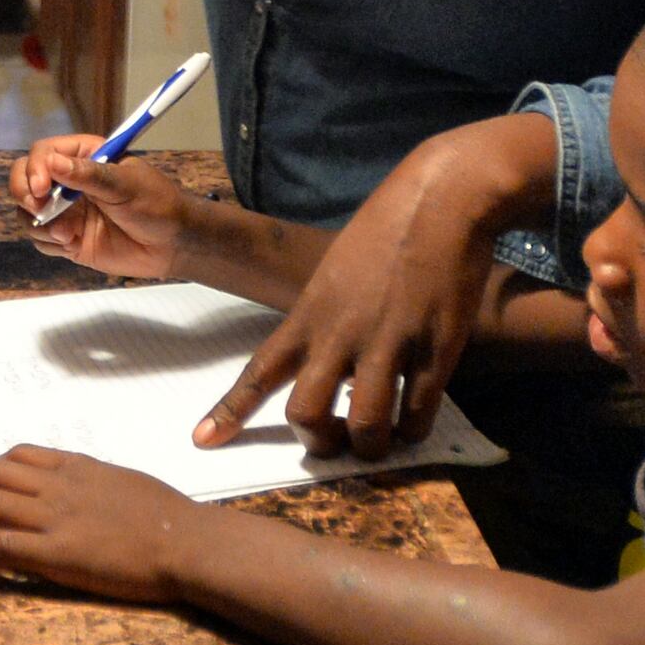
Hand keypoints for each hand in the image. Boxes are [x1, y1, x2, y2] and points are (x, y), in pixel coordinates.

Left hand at [0, 446, 203, 602]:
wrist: (187, 542)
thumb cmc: (170, 517)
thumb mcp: (125, 483)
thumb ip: (94, 483)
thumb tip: (78, 490)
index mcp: (77, 466)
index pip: (18, 455)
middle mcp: (58, 485)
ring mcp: (54, 517)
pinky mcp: (55, 553)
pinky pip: (0, 546)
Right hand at [12, 133, 192, 278]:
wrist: (173, 245)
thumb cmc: (156, 205)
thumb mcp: (126, 185)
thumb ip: (88, 175)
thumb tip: (51, 161)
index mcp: (84, 157)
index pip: (43, 153)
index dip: (35, 169)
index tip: (41, 189)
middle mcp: (69, 182)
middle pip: (24, 180)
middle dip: (25, 195)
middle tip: (39, 210)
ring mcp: (66, 212)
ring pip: (27, 213)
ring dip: (39, 224)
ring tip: (66, 235)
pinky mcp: (68, 239)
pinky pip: (41, 240)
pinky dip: (49, 243)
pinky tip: (72, 245)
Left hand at [197, 115, 562, 460]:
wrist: (441, 198)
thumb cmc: (386, 229)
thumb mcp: (334, 272)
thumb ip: (323, 319)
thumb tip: (327, 365)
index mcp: (309, 312)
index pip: (259, 370)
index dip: (229, 410)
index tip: (203, 441)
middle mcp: (340, 332)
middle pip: (306, 412)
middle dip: (317, 442)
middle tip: (334, 441)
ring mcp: (388, 342)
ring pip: (364, 425)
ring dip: (369, 447)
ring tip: (379, 442)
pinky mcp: (435, 349)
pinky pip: (417, 414)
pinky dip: (413, 431)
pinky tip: (414, 423)